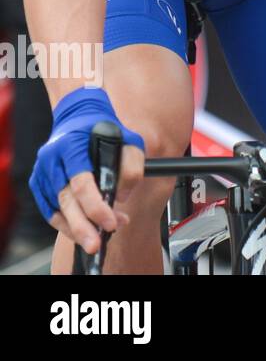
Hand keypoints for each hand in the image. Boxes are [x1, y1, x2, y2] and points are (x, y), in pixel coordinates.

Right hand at [31, 87, 142, 253]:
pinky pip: (49, 208)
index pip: (82, 183)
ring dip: (75, 227)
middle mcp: (52, 159)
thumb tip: (122, 197)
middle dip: (82, 226)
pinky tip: (81, 229)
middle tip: (96, 245)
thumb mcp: (130, 140)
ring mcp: (42, 171)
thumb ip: (132, 166)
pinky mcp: (39, 182)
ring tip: (94, 239)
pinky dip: (63, 222)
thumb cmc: (105, 129)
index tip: (111, 223)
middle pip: (66, 200)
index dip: (96, 206)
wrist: (79, 116)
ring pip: (56, 208)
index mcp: (71, 146)